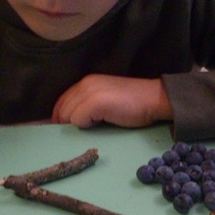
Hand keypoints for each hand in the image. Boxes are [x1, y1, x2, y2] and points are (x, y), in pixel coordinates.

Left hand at [52, 75, 172, 128]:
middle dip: (66, 124)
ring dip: (78, 125)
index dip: (60, 117)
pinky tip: (102, 123)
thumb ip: (87, 105)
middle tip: (81, 132)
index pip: (61, 101)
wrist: (154, 99)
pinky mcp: (96, 102)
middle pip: (61, 110)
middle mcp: (85, 83)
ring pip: (68, 116)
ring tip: (96, 125)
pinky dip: (86, 125)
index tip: (66, 130)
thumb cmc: (133, 104)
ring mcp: (89, 92)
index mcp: (86, 82)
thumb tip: (70, 122)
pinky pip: (78, 120)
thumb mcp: (105, 100)